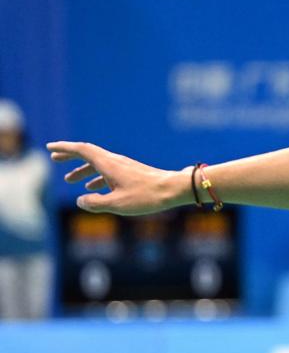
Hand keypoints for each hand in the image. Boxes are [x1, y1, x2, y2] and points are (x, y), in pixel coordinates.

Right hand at [47, 141, 185, 214]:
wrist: (174, 190)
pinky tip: (94, 188)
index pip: (81, 150)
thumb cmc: (148, 196)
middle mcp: (115, 161)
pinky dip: (96, 177)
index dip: (64, 148)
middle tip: (54, 158)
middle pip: (88, 154)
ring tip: (69, 180)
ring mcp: (124, 166)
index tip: (50, 148)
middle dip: (70, 156)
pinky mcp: (132, 173)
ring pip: (98, 164)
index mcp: (108, 164)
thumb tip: (81, 200)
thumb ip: (96, 203)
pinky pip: (108, 172)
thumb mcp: (118, 204)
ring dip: (82, 170)